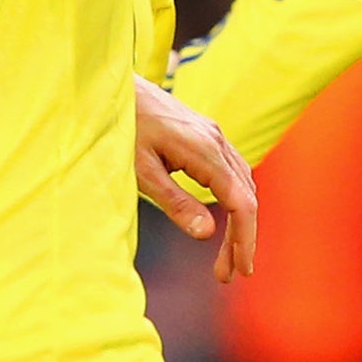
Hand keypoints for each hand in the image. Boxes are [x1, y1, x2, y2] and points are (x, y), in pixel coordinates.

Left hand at [134, 77, 256, 282]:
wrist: (115, 87)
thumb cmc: (123, 127)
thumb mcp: (141, 171)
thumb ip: (175, 202)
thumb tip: (206, 234)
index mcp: (205, 150)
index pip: (240, 202)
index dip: (244, 239)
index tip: (241, 270)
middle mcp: (217, 140)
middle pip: (246, 196)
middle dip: (241, 237)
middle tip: (228, 274)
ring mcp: (214, 134)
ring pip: (242, 184)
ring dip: (239, 221)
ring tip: (225, 256)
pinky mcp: (207, 134)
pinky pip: (232, 171)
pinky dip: (234, 199)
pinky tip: (222, 219)